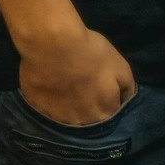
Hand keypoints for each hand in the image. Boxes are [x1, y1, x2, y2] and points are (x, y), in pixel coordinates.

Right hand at [17, 26, 135, 126]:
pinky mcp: (37, 107)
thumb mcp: (121, 66)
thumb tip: (126, 101)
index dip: (106, 100)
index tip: (100, 87)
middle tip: (82, 84)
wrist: (53, 42)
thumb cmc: (90, 53)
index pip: (110, 115)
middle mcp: (82, 122)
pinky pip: (46, 108)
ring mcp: (57, 117)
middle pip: (88, 118)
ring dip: (67, 105)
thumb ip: (127, 89)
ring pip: (66, 116)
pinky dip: (48, 100)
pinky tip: (49, 84)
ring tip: (64, 85)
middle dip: (88, 106)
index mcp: (104, 113)